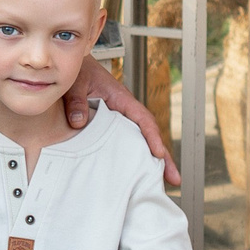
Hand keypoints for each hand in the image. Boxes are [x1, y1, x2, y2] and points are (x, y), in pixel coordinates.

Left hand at [67, 62, 177, 186]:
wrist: (75, 65)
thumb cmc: (80, 72)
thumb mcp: (76, 84)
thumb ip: (77, 102)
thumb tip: (79, 123)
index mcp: (122, 99)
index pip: (143, 119)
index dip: (152, 137)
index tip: (159, 154)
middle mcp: (126, 111)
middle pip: (149, 135)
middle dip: (163, 157)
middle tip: (174, 179)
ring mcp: (121, 120)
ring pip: (140, 141)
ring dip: (152, 161)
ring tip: (161, 183)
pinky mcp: (112, 126)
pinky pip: (126, 142)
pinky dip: (135, 157)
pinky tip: (137, 173)